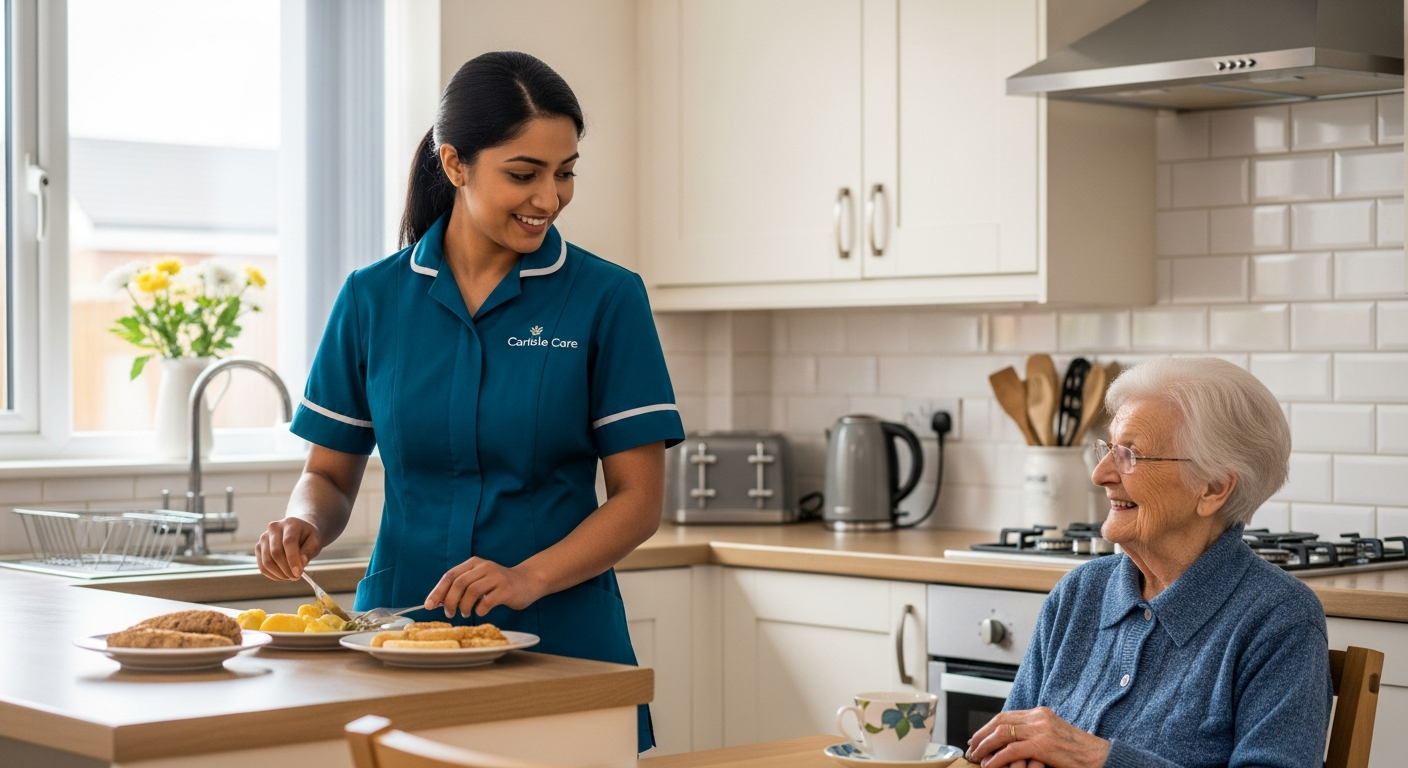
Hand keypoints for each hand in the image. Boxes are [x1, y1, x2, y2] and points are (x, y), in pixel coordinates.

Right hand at [255, 517, 322, 579]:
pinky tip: (282, 575)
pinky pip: (262, 566)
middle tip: (296, 577)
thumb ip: (309, 552)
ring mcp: (264, 537)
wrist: (299, 530)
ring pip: (267, 561)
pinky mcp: (259, 547)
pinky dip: (272, 574)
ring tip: (291, 576)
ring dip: (279, 574)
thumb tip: (301, 564)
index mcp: (290, 523)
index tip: (298, 573)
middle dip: (286, 569)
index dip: (293, 559)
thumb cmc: (308, 536)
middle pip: (275, 553)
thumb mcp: (315, 542)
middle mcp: (274, 528)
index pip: (288, 542)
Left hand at [425, 557, 545, 617]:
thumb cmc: (499, 584)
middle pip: (459, 583)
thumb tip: (438, 602)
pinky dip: (479, 610)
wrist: (528, 581)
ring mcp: (497, 577)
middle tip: (450, 614)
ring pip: (471, 592)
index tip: (429, 605)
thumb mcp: (480, 579)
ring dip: (464, 607)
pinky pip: (487, 601)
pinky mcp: (507, 589)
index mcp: (474, 563)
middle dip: (450, 601)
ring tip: (465, 614)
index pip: (450, 575)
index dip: (438, 591)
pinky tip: (480, 612)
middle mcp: (484, 567)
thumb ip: (462, 586)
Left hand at [967, 707, 1107, 767]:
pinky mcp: (1043, 745)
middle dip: (982, 735)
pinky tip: (990, 766)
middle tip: (972, 748)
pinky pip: (1012, 750)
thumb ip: (1034, 735)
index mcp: (1040, 713)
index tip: (978, 737)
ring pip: (1002, 734)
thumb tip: (1010, 743)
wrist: (1100, 757)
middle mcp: (1039, 717)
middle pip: (1000, 722)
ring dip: (985, 747)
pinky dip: (997, 758)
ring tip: (977, 758)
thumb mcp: (1052, 737)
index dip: (988, 727)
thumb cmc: (1078, 752)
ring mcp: (1041, 730)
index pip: (1006, 716)